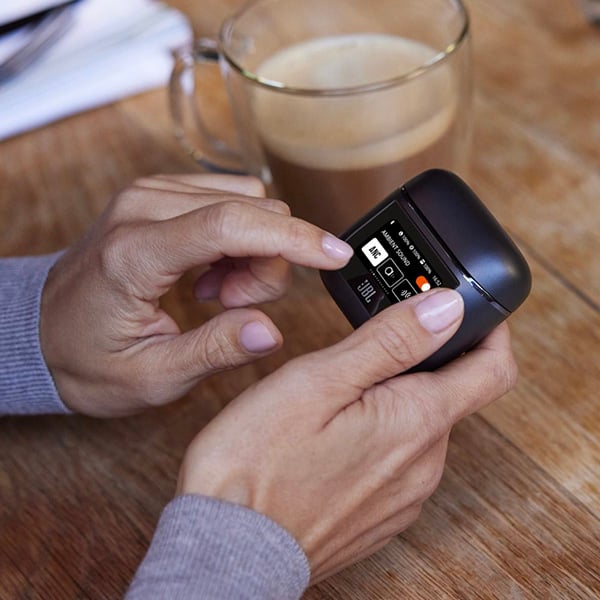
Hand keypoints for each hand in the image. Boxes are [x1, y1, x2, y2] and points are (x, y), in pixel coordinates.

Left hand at [40, 174, 352, 416]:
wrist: (40, 330)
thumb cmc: (86, 357)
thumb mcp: (151, 376)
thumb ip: (215, 351)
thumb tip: (271, 332)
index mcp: (135, 253)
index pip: (232, 225)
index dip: (294, 238)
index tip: (337, 256)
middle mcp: (143, 207)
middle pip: (252, 212)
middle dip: (268, 264)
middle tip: (232, 308)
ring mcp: (151, 195)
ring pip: (249, 203)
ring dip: (254, 253)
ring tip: (217, 296)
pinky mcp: (161, 196)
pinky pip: (230, 202)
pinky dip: (240, 241)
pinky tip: (210, 276)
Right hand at [177, 289, 516, 581]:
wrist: (228, 550)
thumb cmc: (258, 463)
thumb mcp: (320, 380)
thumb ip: (390, 342)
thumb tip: (445, 307)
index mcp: (417, 422)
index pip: (493, 369)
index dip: (489, 331)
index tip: (466, 311)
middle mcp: (424, 465)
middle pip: (450, 396)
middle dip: (420, 364)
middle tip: (369, 348)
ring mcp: (404, 496)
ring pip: (419, 428)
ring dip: (395, 401)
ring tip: (340, 394)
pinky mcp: (381, 515)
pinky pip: (398, 463)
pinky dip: (380, 437)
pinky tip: (333, 438)